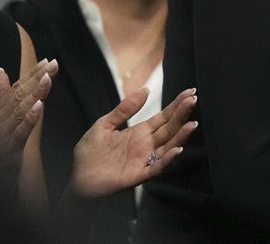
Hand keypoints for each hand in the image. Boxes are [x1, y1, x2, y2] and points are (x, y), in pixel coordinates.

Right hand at [0, 59, 57, 183]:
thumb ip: (0, 98)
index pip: (16, 90)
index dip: (31, 75)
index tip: (48, 61)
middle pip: (17, 97)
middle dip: (35, 78)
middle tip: (52, 63)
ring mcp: (1, 138)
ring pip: (18, 111)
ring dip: (34, 93)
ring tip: (47, 78)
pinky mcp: (7, 152)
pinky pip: (19, 133)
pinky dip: (29, 119)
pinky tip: (39, 107)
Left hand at [69, 87, 197, 197]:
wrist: (76, 179)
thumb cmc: (89, 155)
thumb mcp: (104, 125)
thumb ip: (124, 109)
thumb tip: (145, 90)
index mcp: (139, 132)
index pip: (163, 116)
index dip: (177, 105)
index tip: (190, 92)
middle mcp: (146, 145)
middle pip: (170, 128)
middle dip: (182, 114)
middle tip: (194, 100)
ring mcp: (144, 160)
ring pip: (168, 146)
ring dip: (181, 136)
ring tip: (192, 123)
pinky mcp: (138, 175)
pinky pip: (156, 167)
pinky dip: (168, 159)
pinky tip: (177, 149)